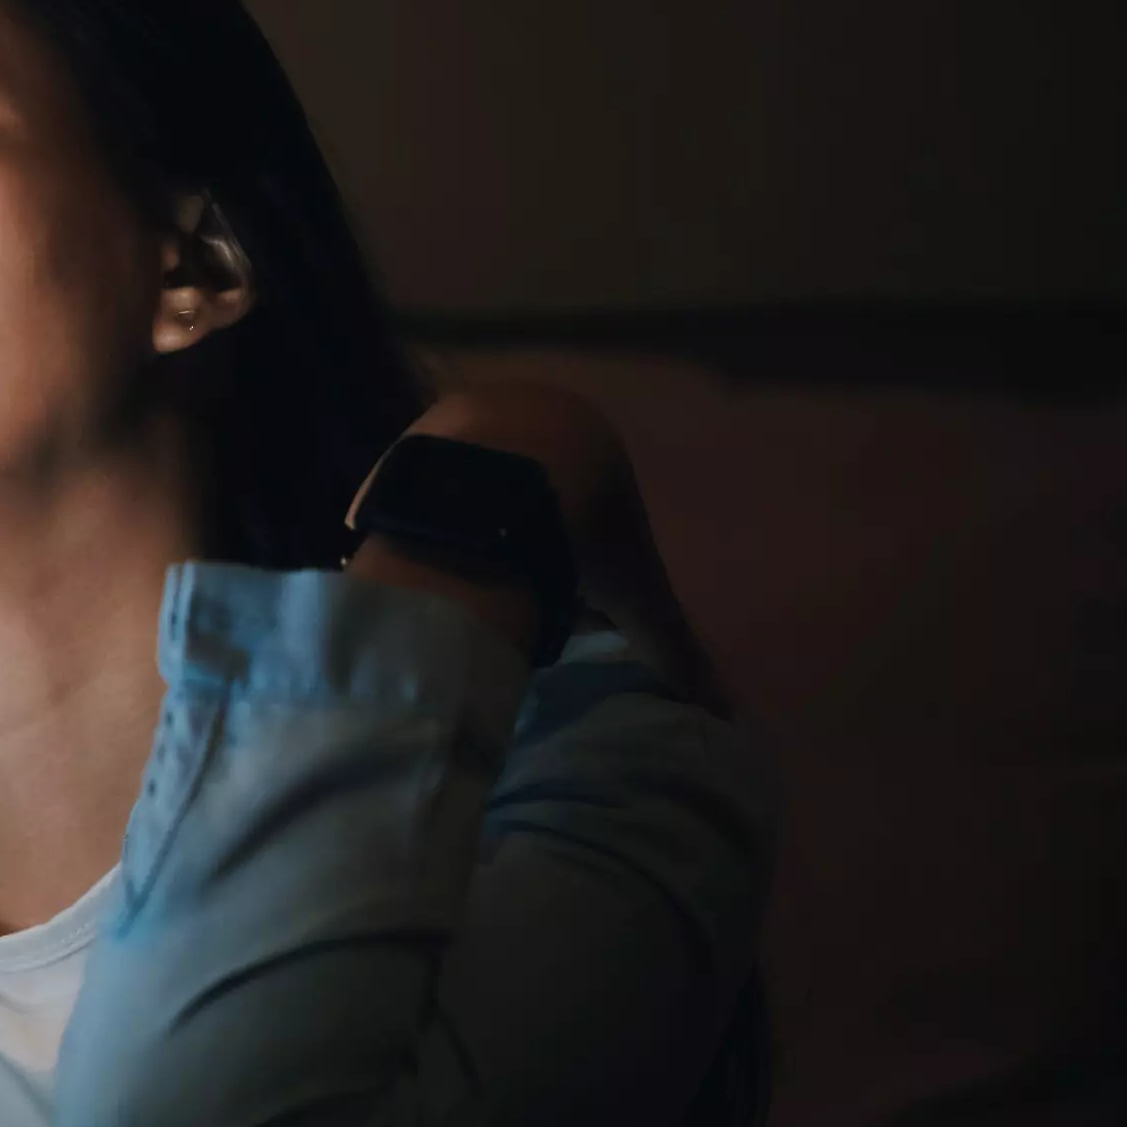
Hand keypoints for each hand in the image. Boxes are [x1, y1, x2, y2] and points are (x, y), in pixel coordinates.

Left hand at [354, 383, 729, 712]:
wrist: (482, 493)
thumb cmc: (576, 534)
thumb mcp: (634, 595)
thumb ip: (674, 648)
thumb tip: (723, 710)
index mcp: (588, 441)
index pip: (594, 509)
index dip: (586, 563)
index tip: (570, 604)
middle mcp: (521, 416)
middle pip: (530, 496)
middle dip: (529, 547)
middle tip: (519, 600)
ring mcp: (457, 425)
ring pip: (472, 493)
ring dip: (474, 537)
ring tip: (466, 593)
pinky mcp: (403, 447)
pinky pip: (416, 497)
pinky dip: (424, 532)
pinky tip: (425, 570)